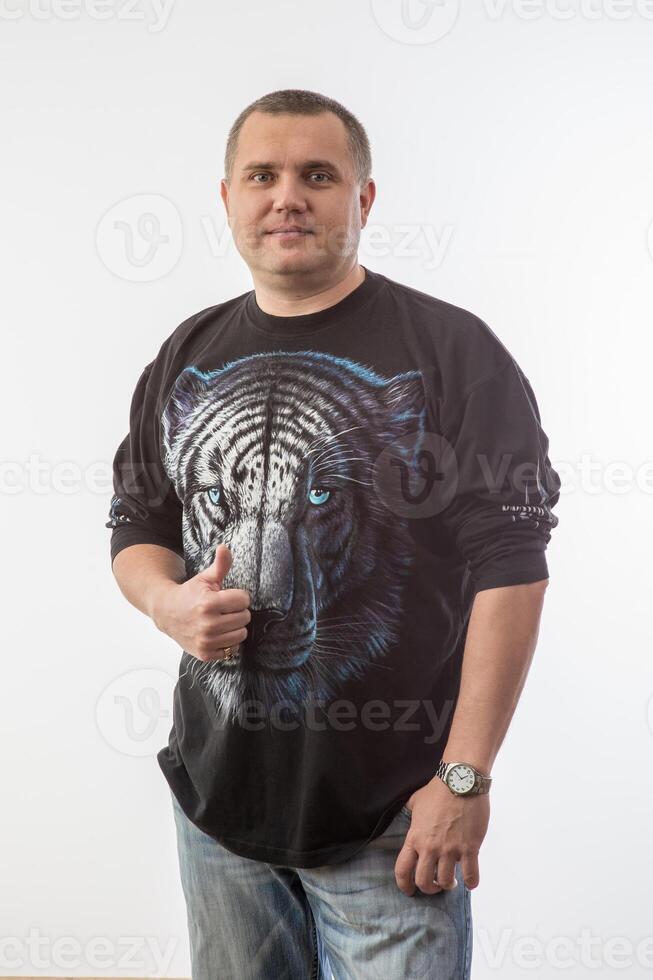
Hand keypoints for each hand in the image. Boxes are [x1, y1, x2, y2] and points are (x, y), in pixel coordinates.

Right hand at [151, 543, 250, 661]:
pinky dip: (228, 642)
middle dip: (237, 611)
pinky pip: (232, 650)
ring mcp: (206, 641)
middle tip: (224, 610)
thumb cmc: (190, 593)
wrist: (167, 613)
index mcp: (209, 603)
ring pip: (242, 634)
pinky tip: (217, 634)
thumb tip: (225, 547)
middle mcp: (208, 624)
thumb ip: (220, 564)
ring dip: (235, 627)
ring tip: (222, 621)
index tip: (227, 597)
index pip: (244, 600)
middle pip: (245, 618)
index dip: (238, 596)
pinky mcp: (205, 654)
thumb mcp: (204, 577)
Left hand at [394, 775, 488, 895]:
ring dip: (448, 885)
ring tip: (452, 880)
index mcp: (415, 837)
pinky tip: (470, 881)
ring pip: (446, 881)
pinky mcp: (470, 847)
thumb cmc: (438, 790)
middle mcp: (430, 847)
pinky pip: (471, 875)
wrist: (461, 781)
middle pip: (424, 882)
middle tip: (435, 885)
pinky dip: (471, 882)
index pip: (402, 870)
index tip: (410, 891)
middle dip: (429, 888)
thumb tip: (406, 817)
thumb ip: (410, 815)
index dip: (404, 885)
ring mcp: (451, 849)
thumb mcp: (415, 802)